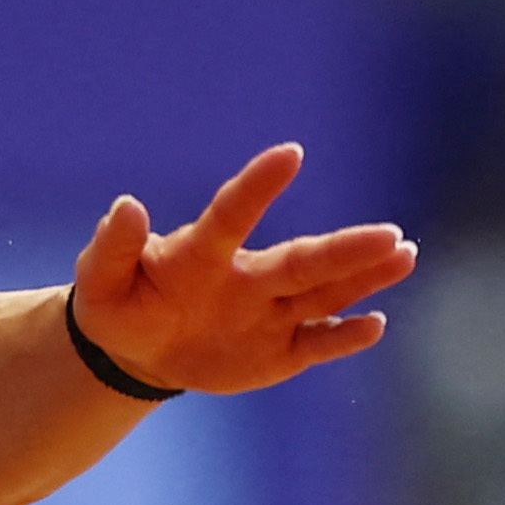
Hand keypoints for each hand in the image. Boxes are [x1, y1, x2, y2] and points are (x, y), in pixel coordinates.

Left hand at [71, 144, 415, 399]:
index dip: (258, 187)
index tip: (290, 154)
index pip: (233, 214)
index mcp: (203, 254)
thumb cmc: (121, 305)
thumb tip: (125, 206)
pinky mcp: (280, 350)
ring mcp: (269, 313)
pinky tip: (374, 325)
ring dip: (364, 278)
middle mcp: (248, 277)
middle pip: (301, 260)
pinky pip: (316, 342)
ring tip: (404, 254)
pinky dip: (343, 337)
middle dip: (346, 250)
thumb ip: (111, 248)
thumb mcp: (100, 282)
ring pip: (323, 294)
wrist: (141, 351)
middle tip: (390, 234)